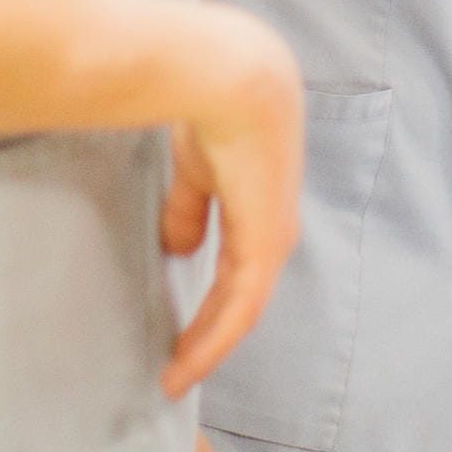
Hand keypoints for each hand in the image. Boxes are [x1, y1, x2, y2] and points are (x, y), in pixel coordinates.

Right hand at [157, 4, 303, 397]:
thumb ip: (191, 208)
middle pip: (241, 296)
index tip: (183, 331)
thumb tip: (181, 248)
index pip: (239, 267)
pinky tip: (186, 362)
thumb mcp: (196, 168)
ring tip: (177, 374)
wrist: (233, 78)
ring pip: (240, 310)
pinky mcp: (264, 247)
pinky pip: (238, 310)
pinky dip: (212, 340)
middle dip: (209, 331)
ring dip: (208, 344)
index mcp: (260, 204)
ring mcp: (273, 238)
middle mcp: (274, 227)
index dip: (212, 301)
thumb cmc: (211, 109)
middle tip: (178, 364)